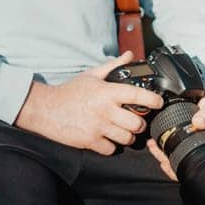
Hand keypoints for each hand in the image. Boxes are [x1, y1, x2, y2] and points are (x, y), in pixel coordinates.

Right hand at [15, 52, 165, 155]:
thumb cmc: (69, 92)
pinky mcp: (90, 141)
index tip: (159, 102)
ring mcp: (97, 127)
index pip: (137, 96)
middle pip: (136, 123)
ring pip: (126, 138)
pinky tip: (106, 138)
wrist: (45, 109)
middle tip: (135, 120)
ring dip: (126, 135)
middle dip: (139, 123)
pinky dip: (111, 146)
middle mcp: (104, 110)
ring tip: (121, 130)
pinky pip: (111, 149)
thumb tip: (129, 55)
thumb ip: (113, 66)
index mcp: (106, 92)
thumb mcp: (91, 76)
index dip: (153, 100)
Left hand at [146, 76, 204, 181]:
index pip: (199, 164)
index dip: (182, 166)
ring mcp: (198, 142)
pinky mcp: (191, 134)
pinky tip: (157, 137)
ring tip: (153, 144)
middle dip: (168, 159)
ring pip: (180, 153)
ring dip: (165, 151)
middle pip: (186, 161)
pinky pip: (178, 142)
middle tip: (155, 148)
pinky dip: (167, 141)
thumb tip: (198, 122)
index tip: (166, 161)